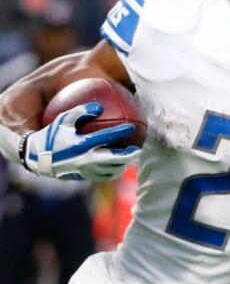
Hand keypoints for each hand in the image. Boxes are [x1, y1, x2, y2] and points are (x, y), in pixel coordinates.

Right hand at [23, 102, 139, 181]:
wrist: (38, 157)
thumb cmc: (52, 135)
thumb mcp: (63, 120)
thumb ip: (81, 112)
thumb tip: (99, 106)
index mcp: (81, 144)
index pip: (106, 138)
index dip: (120, 132)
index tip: (132, 127)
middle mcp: (85, 159)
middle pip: (113, 160)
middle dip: (128, 156)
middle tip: (136, 149)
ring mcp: (85, 170)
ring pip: (110, 171)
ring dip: (123, 165)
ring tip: (130, 159)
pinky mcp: (84, 177)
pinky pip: (103, 177)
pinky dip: (113, 173)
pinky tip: (118, 167)